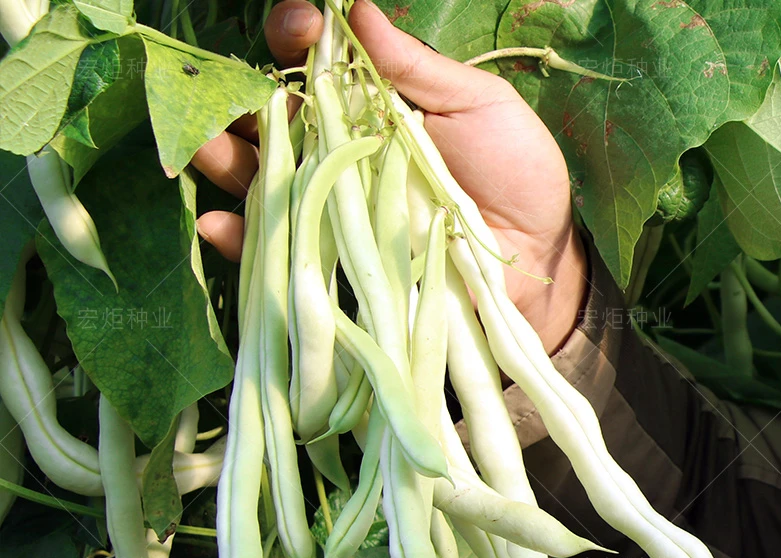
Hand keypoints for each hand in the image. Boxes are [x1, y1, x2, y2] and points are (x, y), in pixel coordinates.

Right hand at [192, 0, 587, 354]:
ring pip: (269, 183)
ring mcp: (340, 212)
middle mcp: (346, 156)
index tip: (301, 25)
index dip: (299, 40)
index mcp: (374, 108)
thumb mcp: (476, 106)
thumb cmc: (515, 174)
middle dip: (240, 104)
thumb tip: (358, 6)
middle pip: (276, 124)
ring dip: (227, 166)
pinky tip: (219, 225)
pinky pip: (286, 251)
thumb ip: (416, 66)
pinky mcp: (341, 264)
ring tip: (199, 150)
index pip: (318, 68)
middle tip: (217, 94)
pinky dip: (247, 242)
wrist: (536, 259)